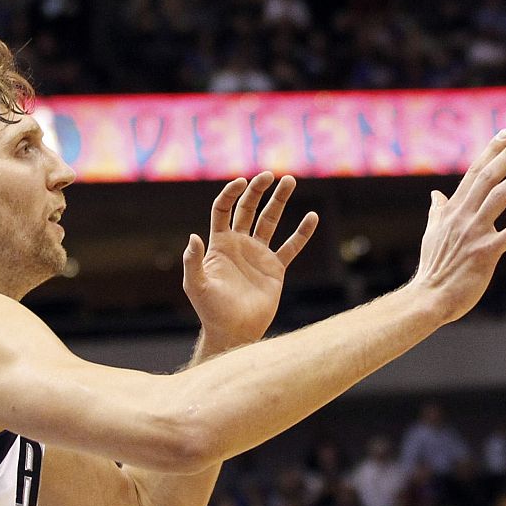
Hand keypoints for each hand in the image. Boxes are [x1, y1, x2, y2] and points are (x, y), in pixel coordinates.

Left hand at [184, 172, 318, 351]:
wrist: (234, 330)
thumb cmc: (210, 310)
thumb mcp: (196, 285)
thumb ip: (193, 261)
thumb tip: (194, 237)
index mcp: (219, 244)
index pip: (224, 209)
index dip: (231, 193)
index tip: (241, 181)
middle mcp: (239, 244)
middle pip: (248, 208)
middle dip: (258, 190)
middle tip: (270, 174)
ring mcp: (258, 254)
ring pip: (270, 221)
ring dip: (280, 201)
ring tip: (290, 180)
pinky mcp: (275, 268)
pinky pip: (291, 246)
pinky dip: (302, 232)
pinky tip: (311, 217)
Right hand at [410, 130, 505, 323]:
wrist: (429, 297)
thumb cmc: (433, 268)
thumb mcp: (431, 233)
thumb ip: (437, 211)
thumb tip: (435, 193)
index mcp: (452, 210)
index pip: (473, 173)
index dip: (490, 152)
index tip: (505, 134)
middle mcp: (463, 216)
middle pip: (488, 177)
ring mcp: (475, 233)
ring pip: (500, 197)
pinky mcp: (486, 253)